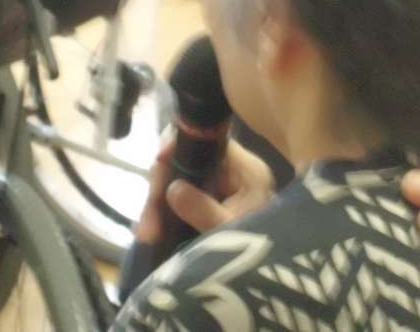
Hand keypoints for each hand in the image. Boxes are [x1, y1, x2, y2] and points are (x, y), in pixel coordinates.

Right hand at [136, 135, 274, 242]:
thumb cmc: (260, 249)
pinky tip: (150, 232)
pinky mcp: (205, 204)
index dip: (181, 144)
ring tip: (147, 234)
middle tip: (149, 219)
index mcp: (245, 168)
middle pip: (186, 162)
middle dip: (161, 187)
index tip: (159, 158)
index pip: (210, 142)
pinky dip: (163, 214)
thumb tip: (173, 189)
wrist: (271, 277)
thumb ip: (204, 210)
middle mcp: (230, 171)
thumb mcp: (230, 230)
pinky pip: (178, 199)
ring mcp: (216, 187)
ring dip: (158, 205)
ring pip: (177, 181)